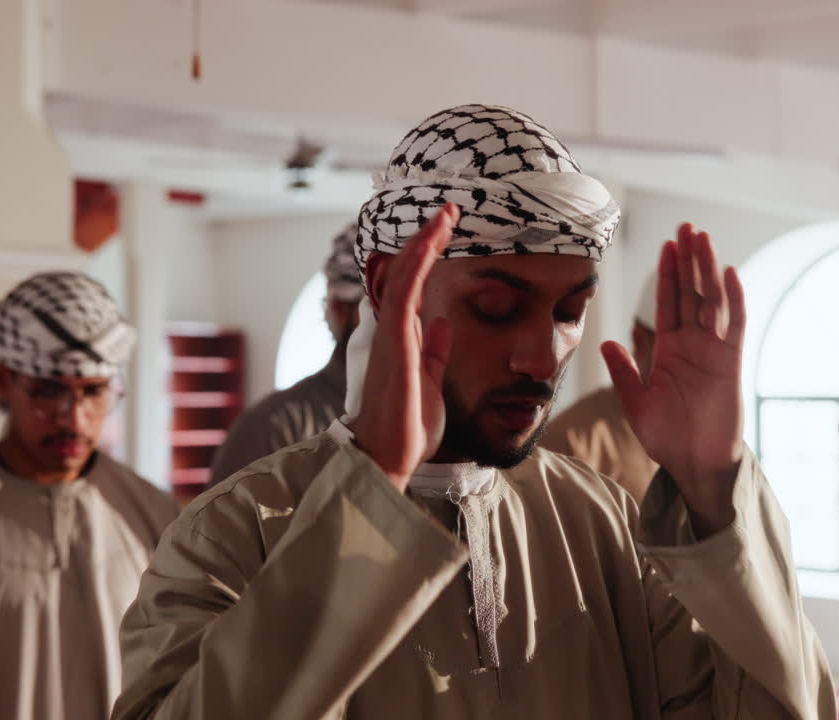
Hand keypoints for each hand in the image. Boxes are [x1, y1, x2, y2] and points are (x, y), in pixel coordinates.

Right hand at [349, 203, 458, 491]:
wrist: (389, 457)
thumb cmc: (407, 426)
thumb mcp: (431, 383)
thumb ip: (435, 353)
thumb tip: (443, 325)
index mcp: (404, 338)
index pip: (415, 286)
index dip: (428, 255)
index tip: (448, 229)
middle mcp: (393, 330)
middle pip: (407, 272)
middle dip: (426, 238)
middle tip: (448, 209)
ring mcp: (390, 335)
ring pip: (403, 276)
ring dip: (423, 242)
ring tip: (444, 214)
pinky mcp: (394, 344)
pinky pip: (403, 295)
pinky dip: (415, 266)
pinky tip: (428, 244)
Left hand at [602, 224, 745, 536]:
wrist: (694, 465)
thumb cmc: (667, 438)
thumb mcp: (636, 403)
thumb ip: (624, 372)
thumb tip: (606, 343)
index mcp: (669, 349)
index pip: (668, 302)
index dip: (668, 273)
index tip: (667, 244)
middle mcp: (693, 344)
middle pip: (691, 292)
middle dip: (689, 260)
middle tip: (687, 227)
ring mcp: (714, 351)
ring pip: (713, 301)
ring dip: (708, 270)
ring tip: (703, 239)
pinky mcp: (732, 363)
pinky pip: (736, 326)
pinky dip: (735, 299)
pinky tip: (730, 274)